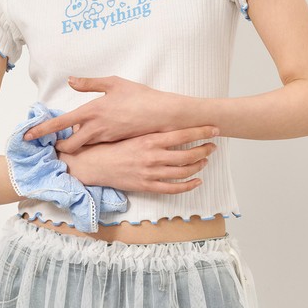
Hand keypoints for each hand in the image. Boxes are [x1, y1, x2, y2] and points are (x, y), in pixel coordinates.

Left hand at [23, 75, 211, 153]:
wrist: (163, 115)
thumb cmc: (140, 96)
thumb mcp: (114, 83)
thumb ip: (90, 83)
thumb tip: (70, 81)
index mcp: (92, 111)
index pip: (60, 124)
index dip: (41, 131)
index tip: (27, 136)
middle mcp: (96, 128)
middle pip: (69, 144)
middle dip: (59, 146)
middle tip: (52, 142)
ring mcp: (105, 138)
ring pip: (83, 145)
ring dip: (75, 143)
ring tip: (70, 140)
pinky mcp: (115, 142)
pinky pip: (96, 144)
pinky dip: (90, 142)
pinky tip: (92, 137)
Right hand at [59, 126, 218, 193]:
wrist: (93, 164)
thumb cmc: (111, 145)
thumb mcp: (130, 131)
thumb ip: (150, 128)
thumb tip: (168, 119)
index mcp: (149, 139)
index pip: (183, 134)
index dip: (201, 131)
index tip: (214, 128)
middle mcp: (152, 156)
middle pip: (188, 154)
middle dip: (204, 149)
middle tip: (213, 145)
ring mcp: (151, 173)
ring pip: (183, 171)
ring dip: (198, 165)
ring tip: (205, 160)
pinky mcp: (147, 186)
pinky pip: (173, 188)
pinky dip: (188, 185)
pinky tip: (197, 181)